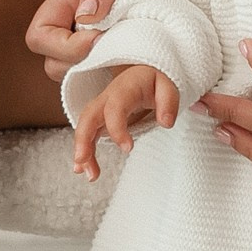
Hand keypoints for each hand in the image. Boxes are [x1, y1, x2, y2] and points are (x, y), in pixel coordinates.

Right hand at [25, 0, 143, 81]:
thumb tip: (88, 17)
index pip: (40, 37)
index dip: (64, 47)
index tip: (98, 35)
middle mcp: (74, 14)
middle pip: (54, 62)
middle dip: (80, 65)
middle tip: (118, 49)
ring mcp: (95, 23)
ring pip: (81, 65)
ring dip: (102, 67)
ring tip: (133, 52)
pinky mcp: (117, 25)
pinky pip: (109, 56)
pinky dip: (121, 62)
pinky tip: (144, 52)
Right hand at [73, 65, 179, 181]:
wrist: (145, 74)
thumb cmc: (156, 82)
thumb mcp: (168, 85)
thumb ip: (169, 102)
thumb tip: (166, 123)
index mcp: (124, 89)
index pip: (114, 108)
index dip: (116, 128)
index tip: (128, 149)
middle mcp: (107, 98)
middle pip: (89, 116)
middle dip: (83, 139)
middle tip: (83, 161)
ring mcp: (101, 109)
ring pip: (85, 128)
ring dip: (83, 151)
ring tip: (90, 176)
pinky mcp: (100, 120)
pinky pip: (88, 135)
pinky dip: (85, 152)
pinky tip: (83, 169)